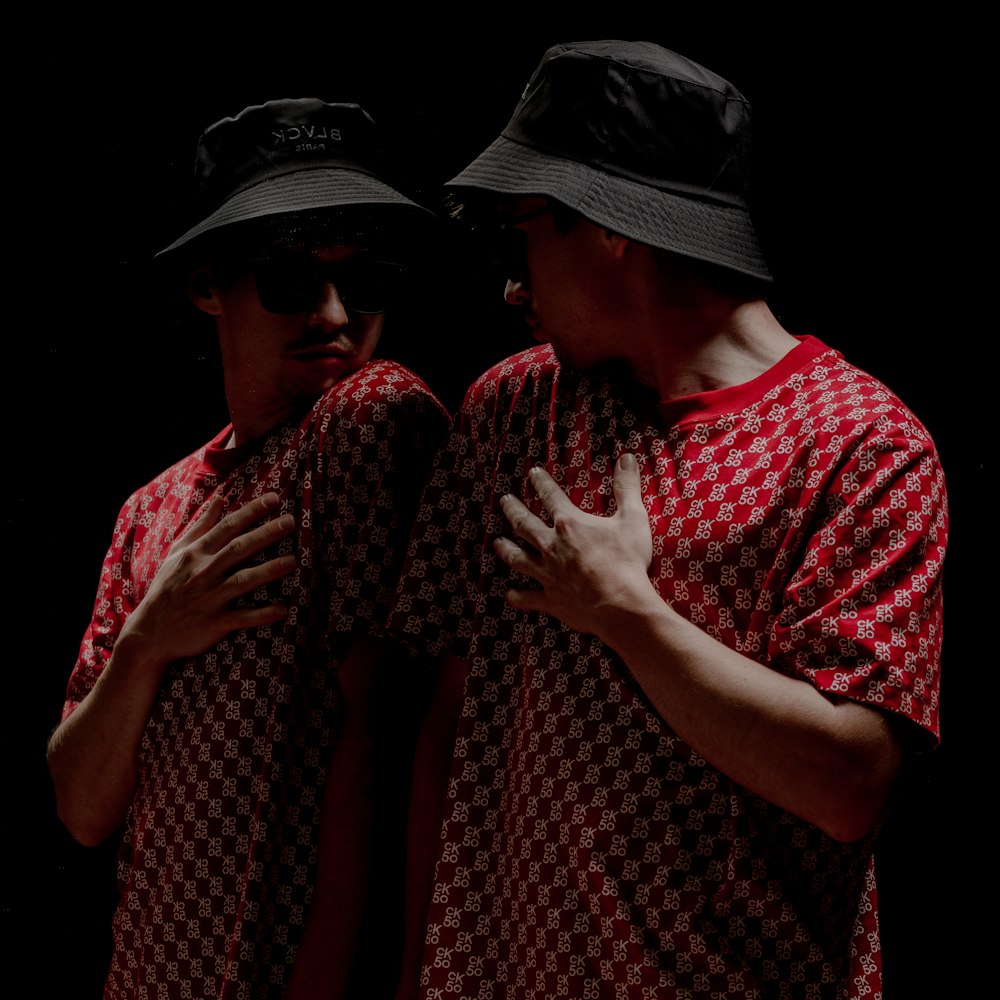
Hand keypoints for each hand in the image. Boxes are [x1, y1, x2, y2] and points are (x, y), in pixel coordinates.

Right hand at [120, 492, 296, 663]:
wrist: (149, 632)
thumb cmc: (167, 587)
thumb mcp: (178, 553)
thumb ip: (201, 526)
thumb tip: (220, 499)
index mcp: (197, 554)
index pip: (228, 527)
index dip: (251, 511)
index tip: (274, 498)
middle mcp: (204, 572)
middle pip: (238, 549)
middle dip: (265, 534)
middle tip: (291, 521)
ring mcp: (210, 598)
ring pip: (242, 581)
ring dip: (268, 571)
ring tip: (293, 562)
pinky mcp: (214, 623)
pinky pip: (241, 618)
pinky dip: (261, 615)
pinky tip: (282, 609)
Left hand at [493, 454, 652, 635]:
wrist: (619, 604)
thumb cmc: (627, 561)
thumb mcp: (632, 518)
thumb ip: (627, 487)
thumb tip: (627, 458)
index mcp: (569, 524)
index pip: (550, 496)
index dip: (541, 482)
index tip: (532, 473)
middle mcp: (551, 546)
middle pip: (524, 524)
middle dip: (513, 510)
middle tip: (504, 501)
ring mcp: (548, 573)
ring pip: (518, 558)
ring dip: (506, 549)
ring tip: (497, 543)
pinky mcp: (551, 599)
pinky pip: (528, 597)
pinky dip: (518, 596)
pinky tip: (509, 595)